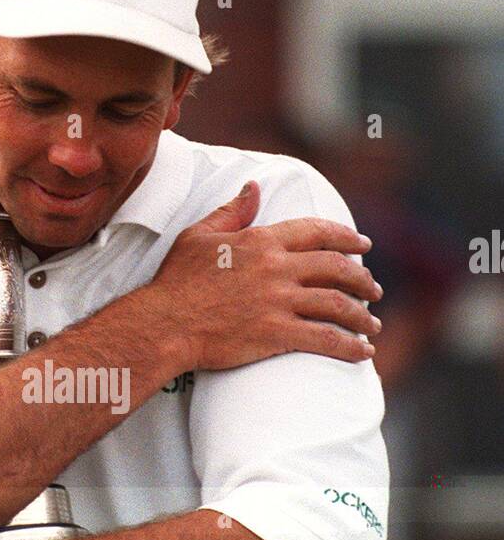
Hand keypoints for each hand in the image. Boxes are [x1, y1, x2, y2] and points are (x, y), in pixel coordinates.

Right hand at [147, 181, 382, 370]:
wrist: (164, 324)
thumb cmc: (176, 281)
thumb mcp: (199, 235)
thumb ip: (232, 212)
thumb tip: (253, 187)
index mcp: (262, 241)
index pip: (317, 232)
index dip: (346, 238)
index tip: (364, 245)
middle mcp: (277, 269)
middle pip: (336, 268)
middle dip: (362, 279)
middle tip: (374, 290)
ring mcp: (279, 302)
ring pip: (336, 304)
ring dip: (361, 315)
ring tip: (371, 323)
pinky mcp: (277, 334)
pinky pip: (325, 339)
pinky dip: (350, 346)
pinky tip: (363, 352)